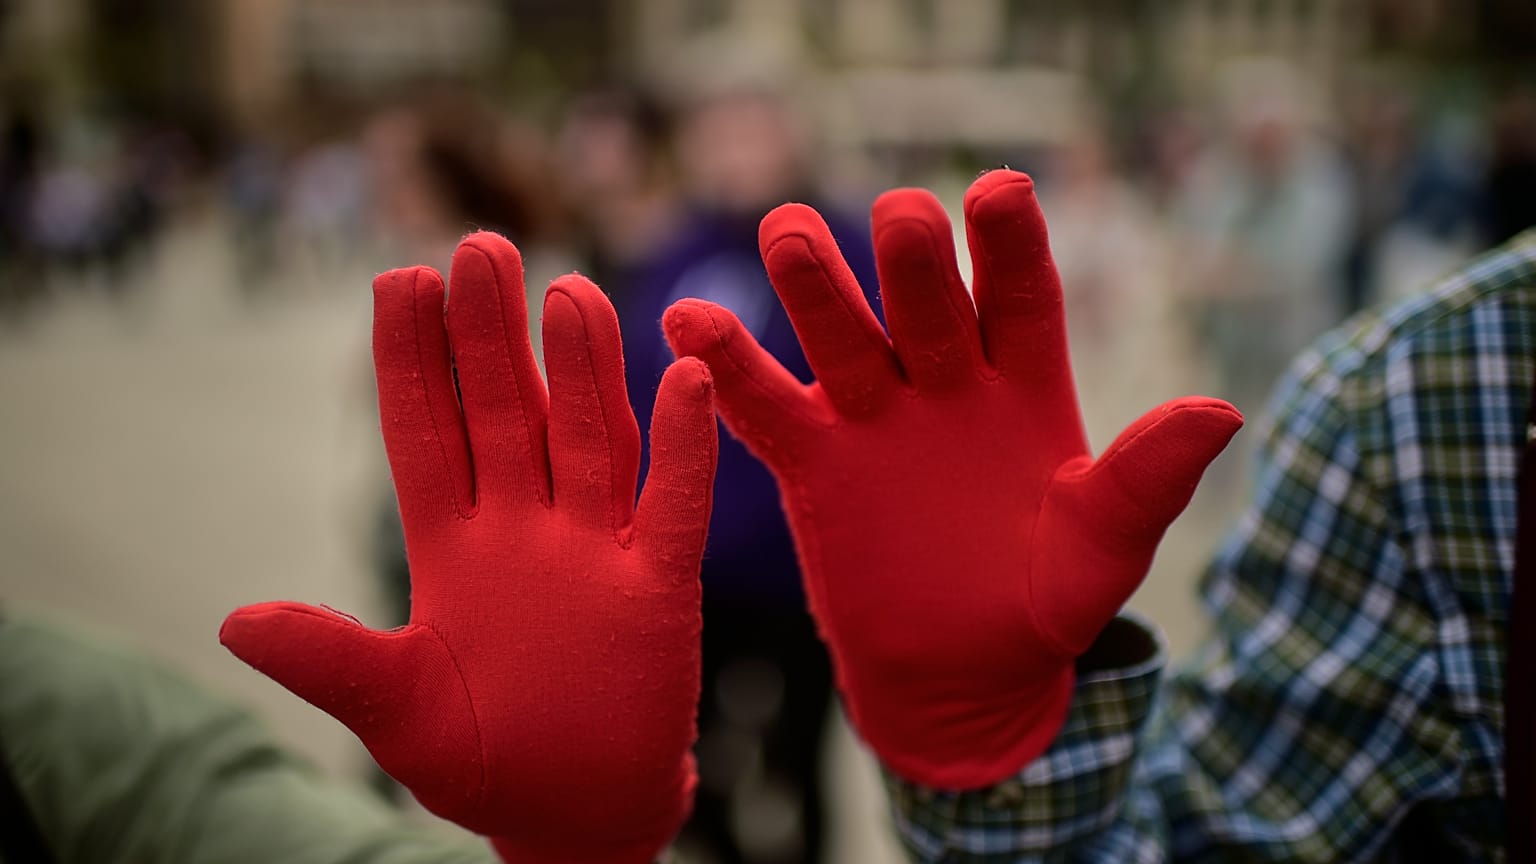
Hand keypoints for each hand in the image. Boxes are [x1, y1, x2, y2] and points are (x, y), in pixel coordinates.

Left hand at [221, 232, 716, 861]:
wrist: (579, 813)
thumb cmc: (483, 765)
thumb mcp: (398, 715)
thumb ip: (333, 660)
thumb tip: (235, 620)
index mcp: (454, 551)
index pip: (427, 434)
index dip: (411, 361)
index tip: (396, 279)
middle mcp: (526, 532)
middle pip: (508, 414)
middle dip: (490, 334)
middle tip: (478, 246)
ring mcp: (598, 552)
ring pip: (592, 440)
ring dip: (585, 371)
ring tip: (568, 291)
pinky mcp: (663, 588)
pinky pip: (677, 506)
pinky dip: (686, 448)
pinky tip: (683, 381)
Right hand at [662, 171, 1240, 788]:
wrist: (964, 673)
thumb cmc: (1045, 604)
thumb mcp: (1102, 550)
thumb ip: (1145, 481)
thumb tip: (1222, 410)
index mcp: (1025, 384)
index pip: (1020, 297)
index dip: (1010, 246)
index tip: (1000, 190)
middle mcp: (945, 380)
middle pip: (924, 303)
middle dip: (911, 261)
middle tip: (900, 218)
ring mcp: (875, 415)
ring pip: (839, 335)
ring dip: (813, 286)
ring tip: (788, 229)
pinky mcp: (813, 462)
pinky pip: (765, 409)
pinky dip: (727, 370)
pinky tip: (687, 321)